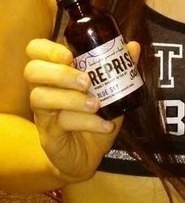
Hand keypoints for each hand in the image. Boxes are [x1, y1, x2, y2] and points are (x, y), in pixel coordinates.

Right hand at [24, 39, 140, 184]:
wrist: (89, 157)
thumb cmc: (95, 118)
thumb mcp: (111, 92)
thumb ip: (120, 68)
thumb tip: (133, 46)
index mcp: (56, 73)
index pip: (36, 50)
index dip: (48, 48)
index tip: (70, 54)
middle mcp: (44, 90)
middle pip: (32, 71)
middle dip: (60, 73)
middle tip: (86, 81)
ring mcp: (43, 113)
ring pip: (40, 97)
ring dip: (71, 98)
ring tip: (96, 104)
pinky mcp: (49, 135)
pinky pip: (61, 123)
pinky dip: (87, 121)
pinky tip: (105, 124)